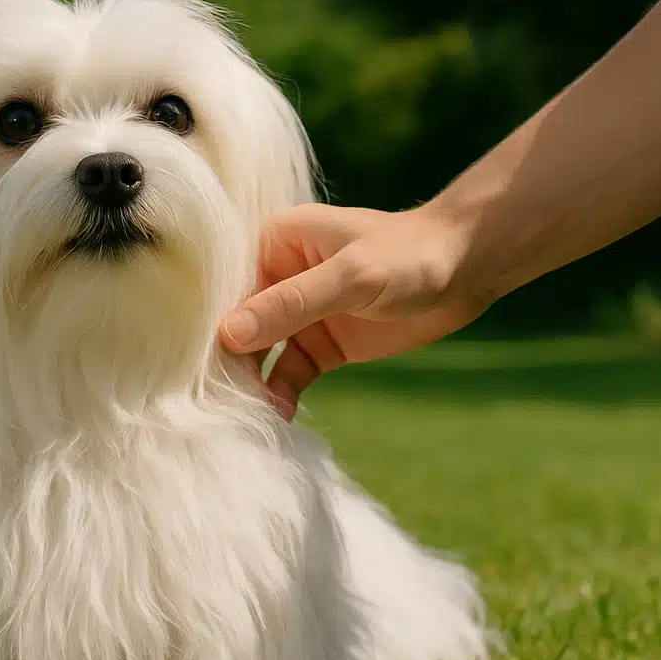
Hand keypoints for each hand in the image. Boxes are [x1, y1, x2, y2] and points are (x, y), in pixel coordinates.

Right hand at [219, 203, 491, 419]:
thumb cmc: (409, 255)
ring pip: (261, 353)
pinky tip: (278, 416)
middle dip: (229, 360)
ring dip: (254, 383)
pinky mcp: (321, 344)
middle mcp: (278, 277)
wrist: (467, 269)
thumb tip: (230, 334)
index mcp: (274, 243)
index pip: (228, 287)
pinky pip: (290, 372)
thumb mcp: (350, 277)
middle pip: (239, 324)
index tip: (193, 361)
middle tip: (216, 402)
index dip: (211, 322)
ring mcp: (300, 313)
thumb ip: (292, 304)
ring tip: (247, 416)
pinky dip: (282, 394)